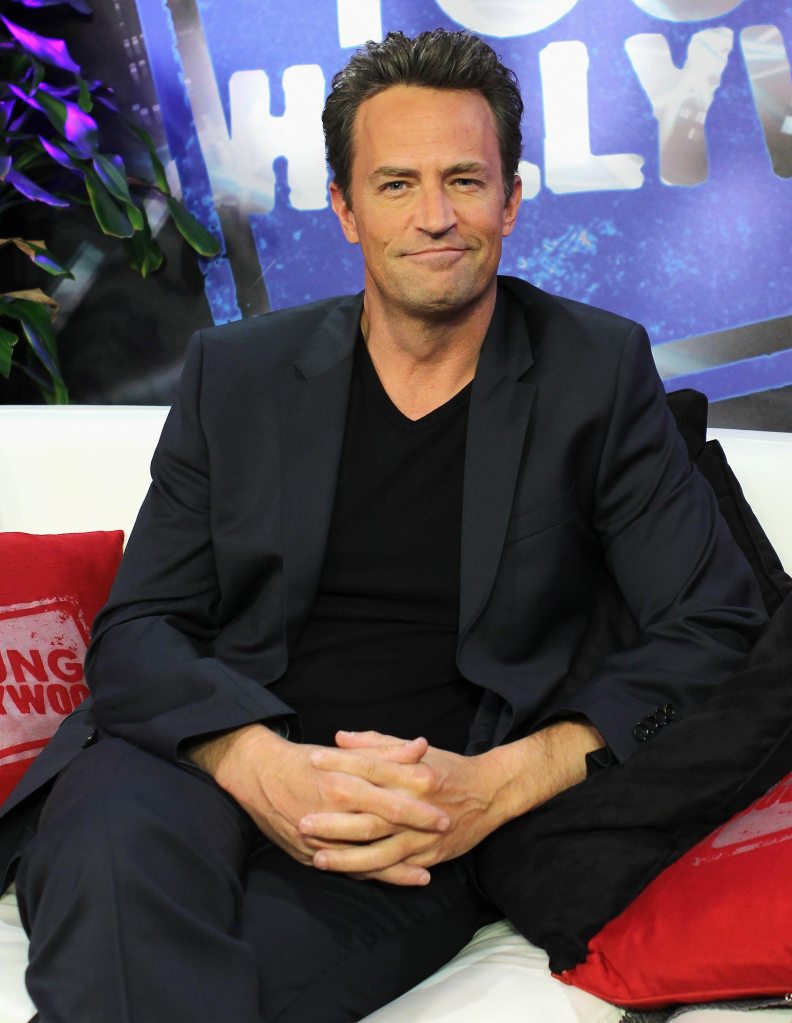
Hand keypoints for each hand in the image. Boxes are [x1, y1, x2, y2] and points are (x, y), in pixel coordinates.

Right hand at [188, 724, 449, 884]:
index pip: (389, 798)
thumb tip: (421, 747)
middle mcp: (334, 812)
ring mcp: (321, 839)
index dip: (418, 807)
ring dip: (396, 867)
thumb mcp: (344, 752)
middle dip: (414, 834)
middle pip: (383, 827)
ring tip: (424, 874)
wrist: (257, 774)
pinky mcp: (309, 854)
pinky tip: (387, 880)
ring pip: (365, 857)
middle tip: (442, 838)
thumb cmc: (304, 760)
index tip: (443, 813)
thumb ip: (384, 753)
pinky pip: (345, 870)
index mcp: (343, 783)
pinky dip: (369, 876)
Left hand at [300, 730, 515, 874]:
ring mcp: (422, 834)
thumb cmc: (447, 767)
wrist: (489, 794)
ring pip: (379, 850)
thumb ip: (377, 743)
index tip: (312, 761)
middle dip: (335, 820)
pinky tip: (350, 875)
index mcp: (412, 773)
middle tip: (303, 821)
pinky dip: (373, 873)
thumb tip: (340, 737)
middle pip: (369, 814)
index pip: (369, 767)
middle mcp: (416, 805)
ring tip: (318, 857)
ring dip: (347, 856)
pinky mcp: (429, 856)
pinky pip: (396, 867)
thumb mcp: (415, 750)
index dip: (340, 764)